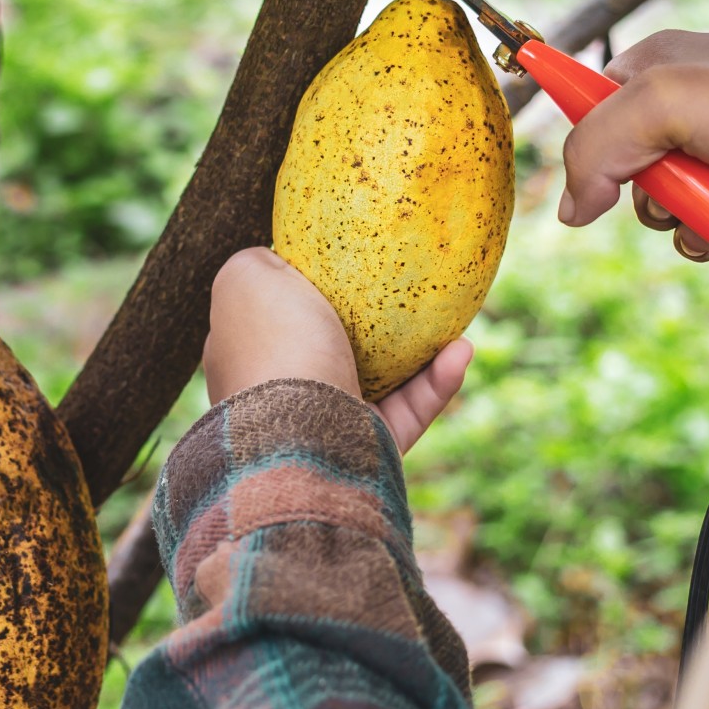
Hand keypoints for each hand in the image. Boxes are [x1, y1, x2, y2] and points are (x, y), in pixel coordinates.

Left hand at [203, 247, 472, 453]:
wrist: (301, 435)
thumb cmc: (276, 345)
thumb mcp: (246, 278)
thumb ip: (257, 261)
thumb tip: (280, 259)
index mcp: (251, 357)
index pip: (278, 321)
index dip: (310, 294)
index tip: (352, 269)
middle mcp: (286, 394)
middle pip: (336, 351)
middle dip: (379, 327)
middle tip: (413, 298)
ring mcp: (328, 425)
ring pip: (386, 383)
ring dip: (425, 352)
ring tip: (454, 322)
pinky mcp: (370, 449)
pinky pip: (412, 411)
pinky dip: (439, 381)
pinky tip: (463, 349)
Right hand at [557, 30, 708, 276]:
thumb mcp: (662, 103)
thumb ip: (595, 148)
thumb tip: (571, 212)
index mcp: (657, 70)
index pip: (593, 116)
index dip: (598, 155)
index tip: (620, 174)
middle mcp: (692, 109)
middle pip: (634, 182)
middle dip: (659, 204)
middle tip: (692, 192)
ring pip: (680, 218)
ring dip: (698, 234)